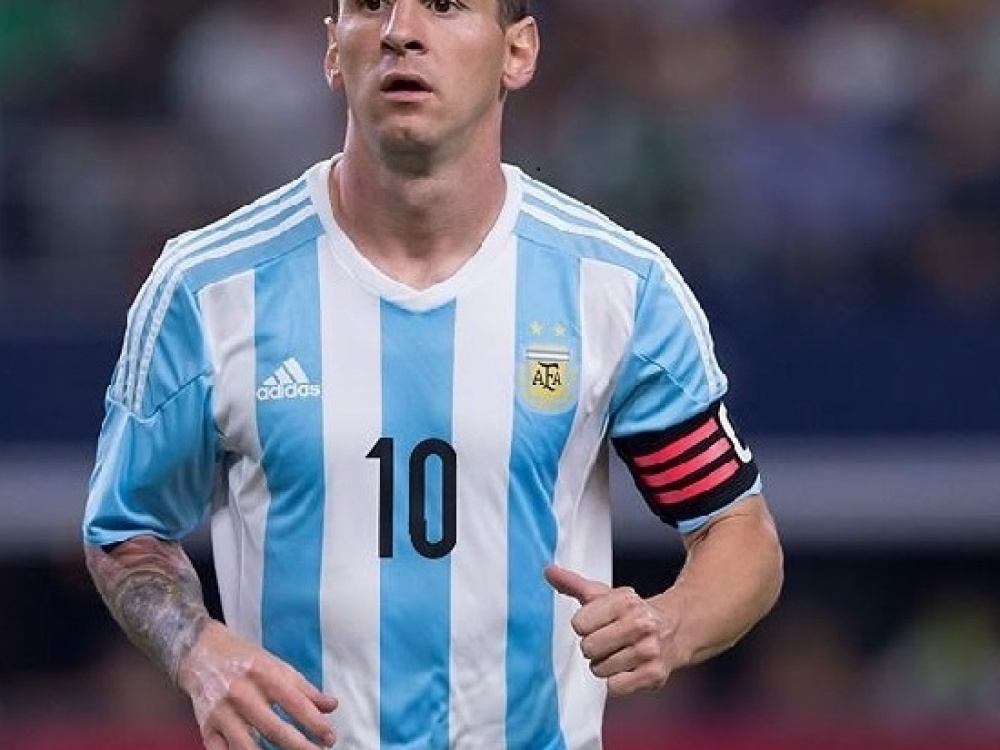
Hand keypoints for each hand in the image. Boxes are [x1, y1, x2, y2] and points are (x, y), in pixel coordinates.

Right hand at [177, 621, 337, 749]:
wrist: (201, 652)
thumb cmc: (245, 660)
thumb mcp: (277, 666)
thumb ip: (304, 688)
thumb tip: (331, 706)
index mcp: (264, 675)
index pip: (295, 704)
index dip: (315, 723)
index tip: (330, 738)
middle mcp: (242, 694)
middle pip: (274, 729)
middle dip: (300, 747)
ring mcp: (222, 713)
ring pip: (247, 746)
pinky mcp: (206, 727)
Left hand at [544, 565, 685, 695]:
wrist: (677, 627)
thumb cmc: (632, 612)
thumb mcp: (605, 595)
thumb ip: (574, 584)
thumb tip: (549, 571)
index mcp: (625, 601)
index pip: (579, 625)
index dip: (586, 626)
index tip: (600, 623)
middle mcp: (640, 624)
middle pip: (588, 648)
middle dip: (594, 646)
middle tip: (610, 640)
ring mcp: (649, 651)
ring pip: (599, 669)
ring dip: (605, 665)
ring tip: (622, 652)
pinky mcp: (654, 675)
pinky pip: (615, 687)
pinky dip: (617, 681)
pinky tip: (629, 667)